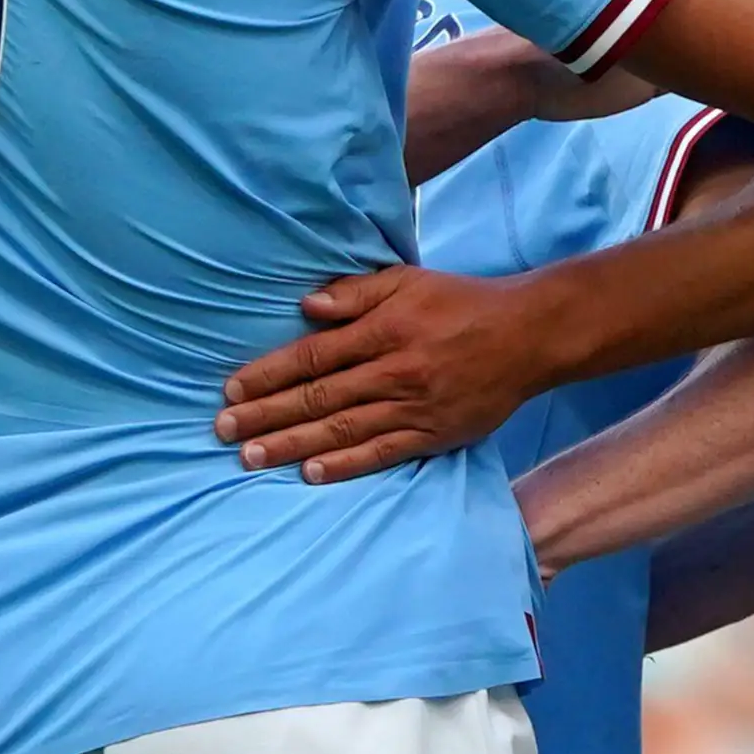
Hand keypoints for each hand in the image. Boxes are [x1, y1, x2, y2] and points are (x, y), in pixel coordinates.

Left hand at [216, 267, 555, 481]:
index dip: (269, 374)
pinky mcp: (434, 433)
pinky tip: (311, 473)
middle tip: (223, 431)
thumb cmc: (463, 303)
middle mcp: (395, 370)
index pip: (314, 356)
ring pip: (342, 429)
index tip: (232, 391)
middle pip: (319, 397)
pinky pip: (383, 452)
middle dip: (266, 415)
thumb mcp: (410, 280)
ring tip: (250, 457)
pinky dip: (346, 464)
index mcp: (385, 329)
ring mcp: (415, 406)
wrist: (529, 335)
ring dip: (292, 444)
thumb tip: (307, 307)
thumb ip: (357, 291)